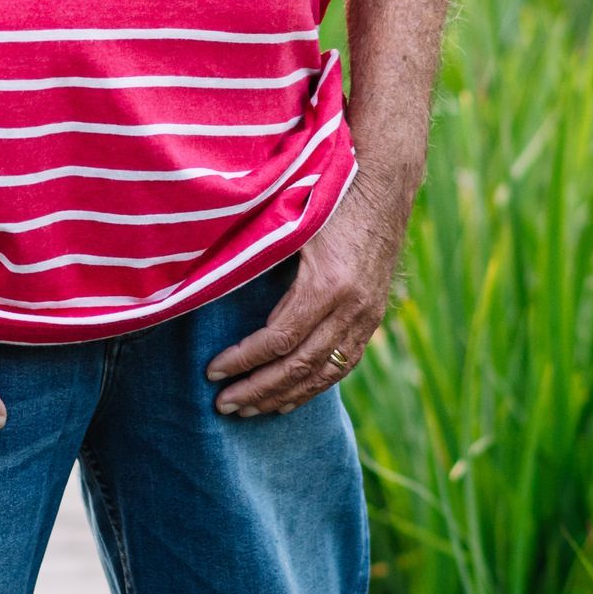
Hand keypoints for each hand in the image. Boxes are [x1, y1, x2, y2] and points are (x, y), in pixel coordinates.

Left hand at [205, 176, 408, 416]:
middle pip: (300, 366)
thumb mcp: (292, 222)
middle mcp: (352, 309)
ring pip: (323, 373)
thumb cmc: (327, 194)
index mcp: (328, 284)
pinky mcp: (372, 318)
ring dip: (283, 396)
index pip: (279, 339)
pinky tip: (288, 400)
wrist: (384, 183)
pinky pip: (342, 364)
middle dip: (258, 389)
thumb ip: (261, 257)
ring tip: (248, 410)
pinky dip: (314, 387)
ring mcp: (366, 317)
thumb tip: (209, 285)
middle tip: (222, 405)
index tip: (212, 371)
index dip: (243, 360)